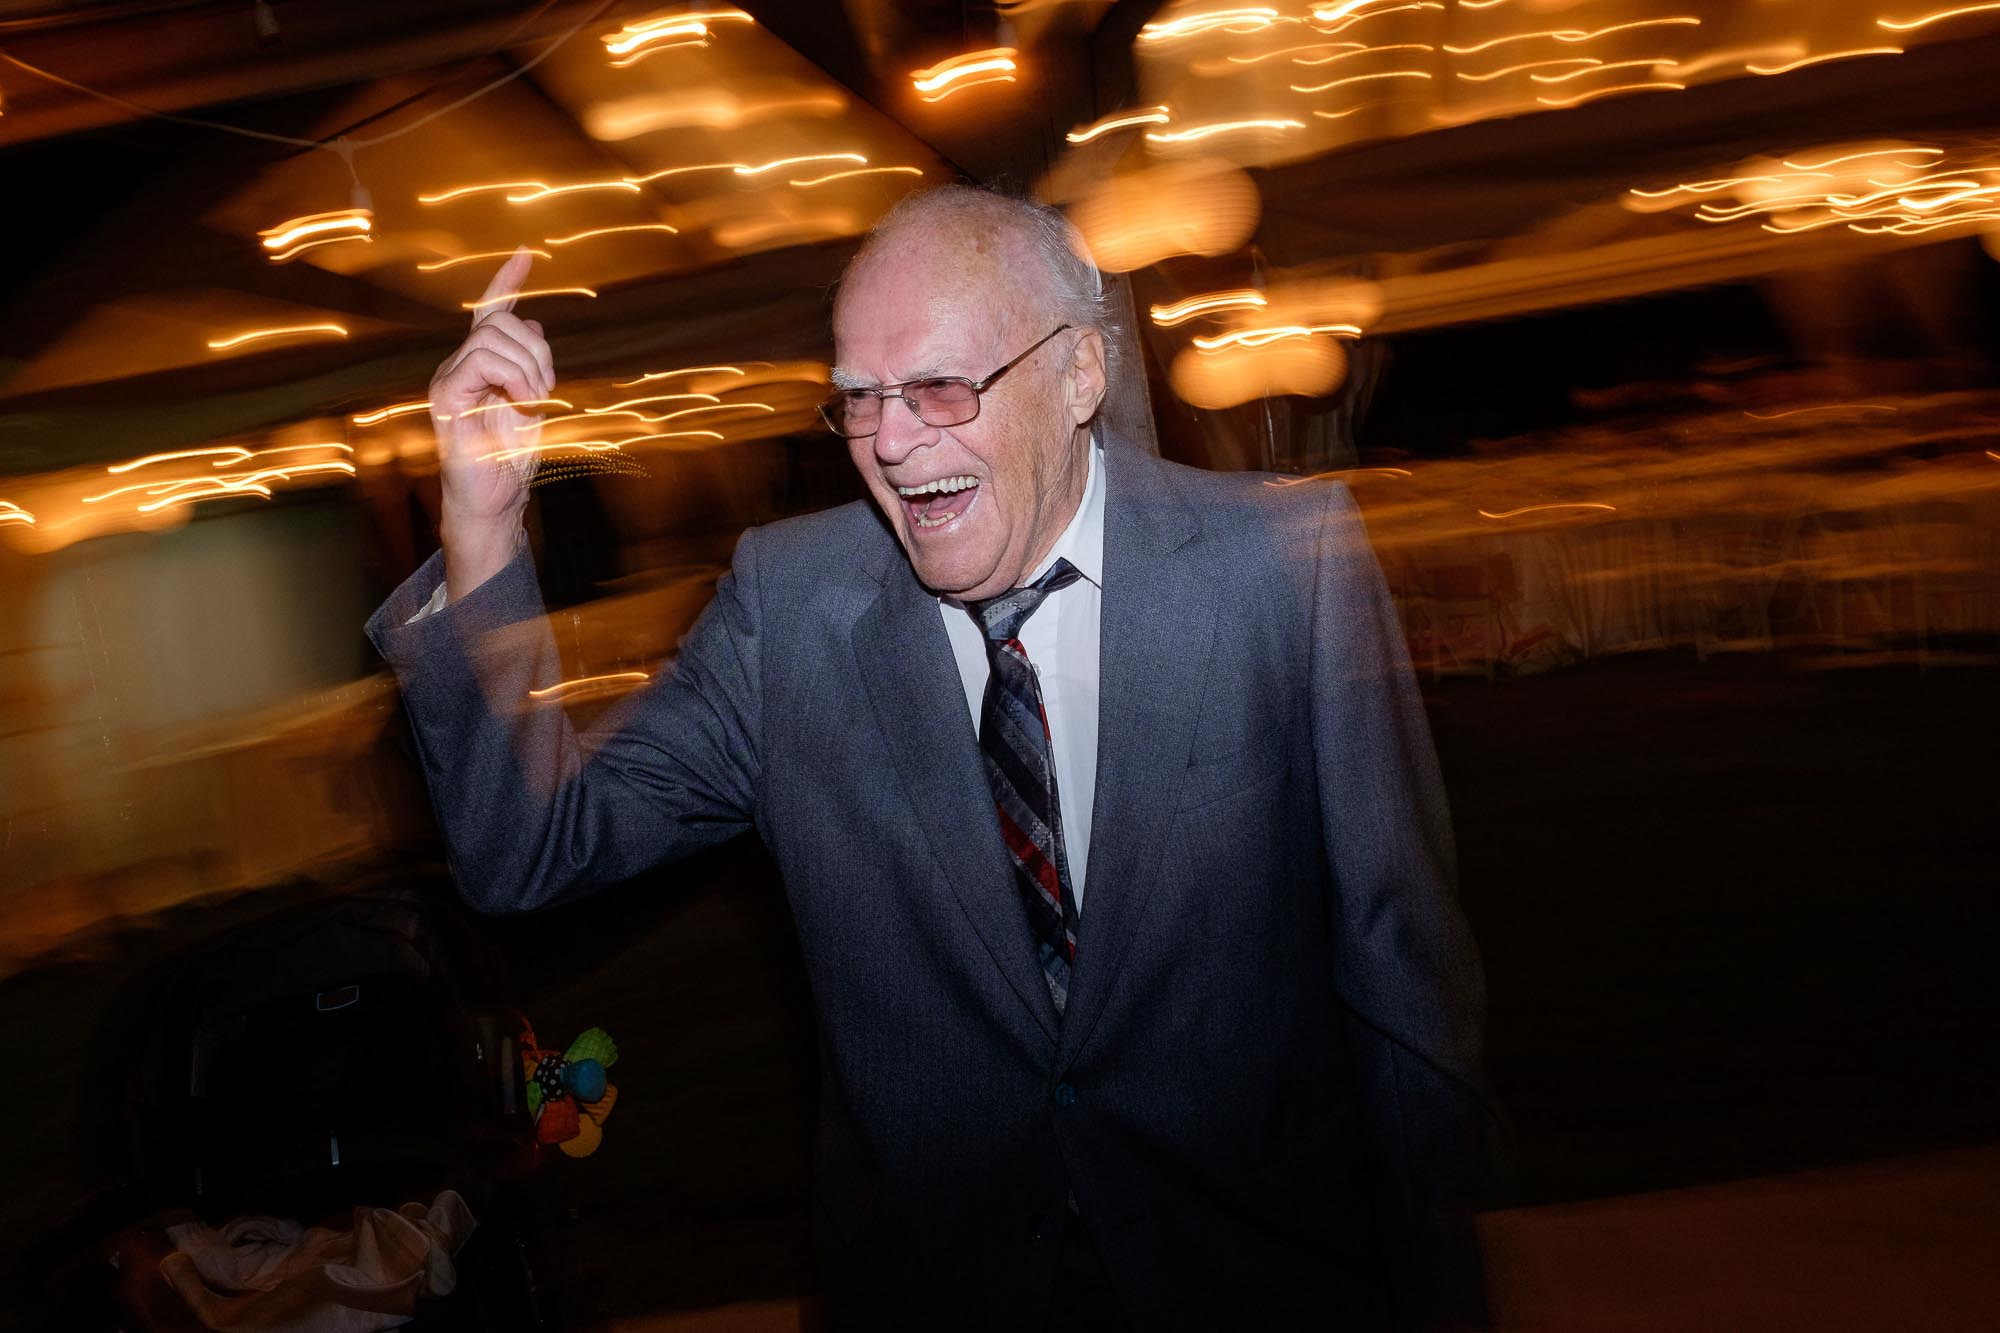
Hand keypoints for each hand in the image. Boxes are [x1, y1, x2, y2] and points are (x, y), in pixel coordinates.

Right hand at [428, 248, 556, 597]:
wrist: (496, 499)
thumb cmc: (510, 459)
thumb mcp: (533, 404)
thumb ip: (531, 366)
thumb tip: (534, 325)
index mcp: (482, 364)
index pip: (492, 312)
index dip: (507, 280)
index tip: (526, 254)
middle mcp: (460, 365)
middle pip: (502, 321)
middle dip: (538, 351)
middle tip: (548, 390)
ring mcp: (449, 378)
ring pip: (492, 337)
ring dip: (528, 367)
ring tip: (535, 401)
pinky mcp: (445, 395)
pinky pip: (479, 360)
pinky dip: (513, 377)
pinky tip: (522, 402)